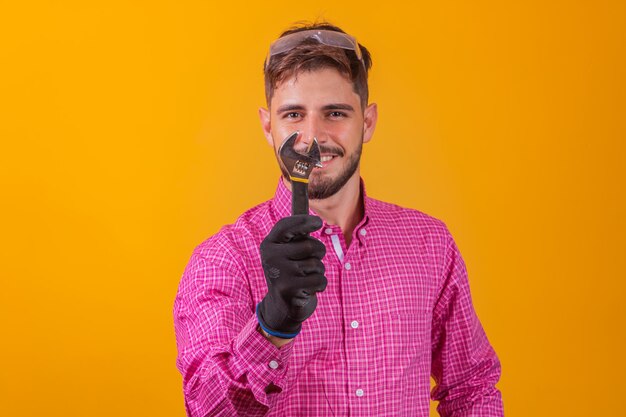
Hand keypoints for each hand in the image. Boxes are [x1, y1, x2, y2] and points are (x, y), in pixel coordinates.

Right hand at [256, 214, 326, 338]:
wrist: (282, 305)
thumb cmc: (290, 271)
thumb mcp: (289, 250)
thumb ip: (297, 230)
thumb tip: (302, 192)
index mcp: (269, 244)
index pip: (286, 226)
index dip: (303, 222)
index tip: (318, 222)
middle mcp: (270, 257)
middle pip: (309, 245)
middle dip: (318, 252)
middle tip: (310, 261)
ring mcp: (279, 273)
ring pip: (317, 264)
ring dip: (318, 270)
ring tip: (305, 277)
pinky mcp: (289, 289)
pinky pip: (320, 280)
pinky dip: (320, 284)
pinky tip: (308, 288)